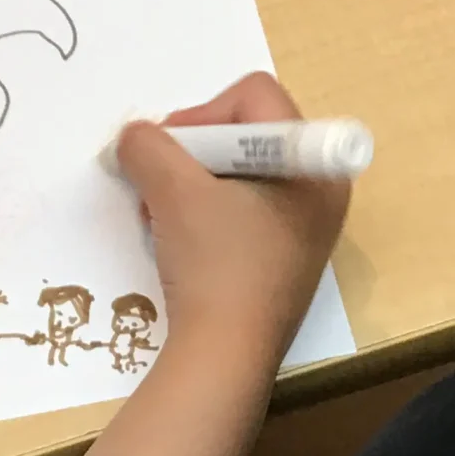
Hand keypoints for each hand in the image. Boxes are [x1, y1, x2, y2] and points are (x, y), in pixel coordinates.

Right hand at [113, 73, 348, 361]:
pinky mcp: (282, 259)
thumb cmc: (214, 266)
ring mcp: (304, 228)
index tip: (169, 154)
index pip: (254, 97)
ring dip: (188, 186)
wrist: (225, 358)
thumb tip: (135, 138)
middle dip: (189, 154)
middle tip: (158, 185)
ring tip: (160, 218)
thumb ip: (147, 145)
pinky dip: (203, 216)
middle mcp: (319, 189)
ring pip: (237, 174)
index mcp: (312, 163)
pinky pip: (241, 212)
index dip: (200, 114)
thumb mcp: (172, 192)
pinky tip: (177, 242)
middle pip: (246, 133)